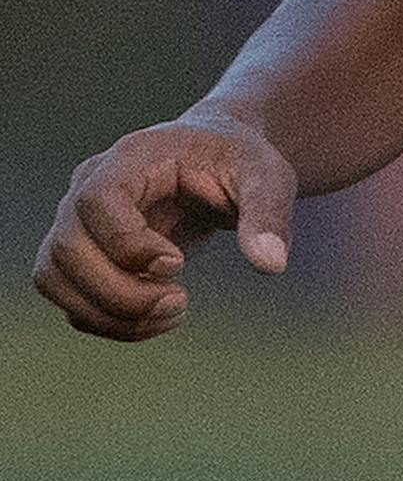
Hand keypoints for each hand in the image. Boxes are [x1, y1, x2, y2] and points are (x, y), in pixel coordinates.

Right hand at [33, 116, 297, 340]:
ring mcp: (76, 222)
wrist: (216, 163)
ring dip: (107, 314)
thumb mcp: (267, 175)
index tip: (177, 264)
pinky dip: (108, 323)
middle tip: (180, 302)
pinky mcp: (81, 257)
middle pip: (66, 248)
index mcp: (131, 157)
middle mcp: (88, 187)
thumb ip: (269, 213)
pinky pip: (71, 299)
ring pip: (54, 278)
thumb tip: (271, 265)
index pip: (96, 201)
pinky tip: (161, 319)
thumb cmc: (238, 162)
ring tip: (175, 312)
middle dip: (118, 292)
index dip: (126, 242)